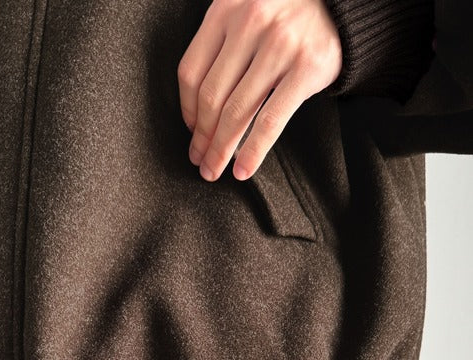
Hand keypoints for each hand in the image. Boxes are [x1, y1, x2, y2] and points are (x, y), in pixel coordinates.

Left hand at [177, 0, 342, 181]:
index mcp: (226, 9)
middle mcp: (249, 23)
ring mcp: (279, 46)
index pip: (191, 72)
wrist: (344, 3)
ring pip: (236, 112)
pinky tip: (243, 169)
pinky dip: (253, 151)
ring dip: (221, 150)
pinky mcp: (306, 68)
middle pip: (211, 97)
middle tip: (198, 159)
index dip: (187, 111)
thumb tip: (199, 108)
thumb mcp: (247, 13)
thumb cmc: (289, 14)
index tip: (192, 132)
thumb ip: (223, 44)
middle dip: (202, 138)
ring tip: (214, 170)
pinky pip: (271, 120)